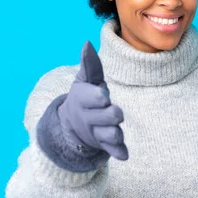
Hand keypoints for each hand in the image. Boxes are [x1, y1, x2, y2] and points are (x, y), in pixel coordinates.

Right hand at [58, 41, 128, 160]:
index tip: (104, 96)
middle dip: (111, 115)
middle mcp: (90, 117)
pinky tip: (124, 154)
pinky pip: (112, 150)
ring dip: (115, 134)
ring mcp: (97, 132)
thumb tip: (87, 43)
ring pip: (109, 135)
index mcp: (84, 99)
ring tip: (116, 132)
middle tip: (115, 112)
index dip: (98, 98)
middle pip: (105, 117)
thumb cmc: (84, 96)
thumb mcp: (84, 80)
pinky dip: (118, 152)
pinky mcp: (105, 144)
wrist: (72, 125)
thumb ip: (89, 64)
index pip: (92, 98)